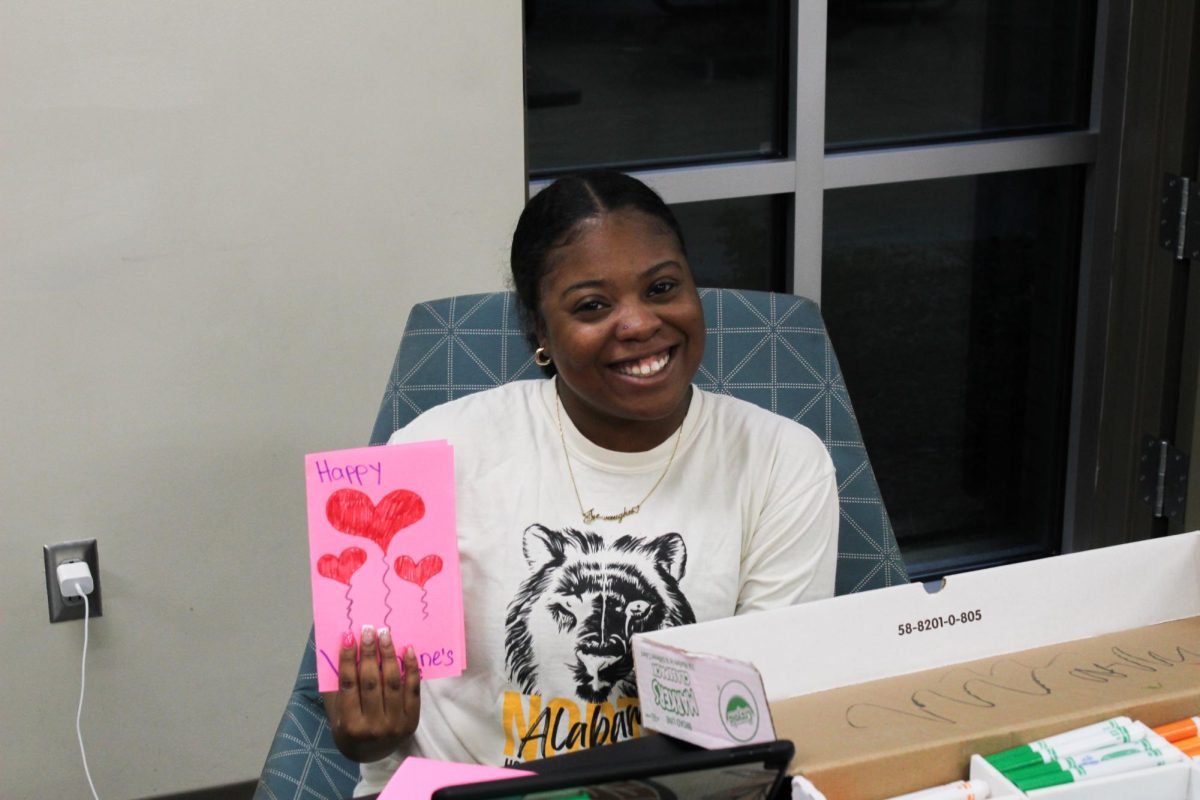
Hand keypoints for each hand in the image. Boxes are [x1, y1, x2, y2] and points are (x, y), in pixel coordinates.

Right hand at [323, 624, 421, 761]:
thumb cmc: (349, 728)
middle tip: (368, 630)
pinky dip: (411, 668)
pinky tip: (407, 650)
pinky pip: (413, 690)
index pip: (348, 685)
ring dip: (389, 655)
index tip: (348, 636)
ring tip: (385, 634)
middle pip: (371, 682)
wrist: (371, 754)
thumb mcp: (336, 713)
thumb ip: (336, 685)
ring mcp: (394, 725)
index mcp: (350, 725)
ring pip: (392, 683)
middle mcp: (373, 727)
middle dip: (369, 653)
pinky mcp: (411, 721)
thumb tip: (340, 646)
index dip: (348, 659)